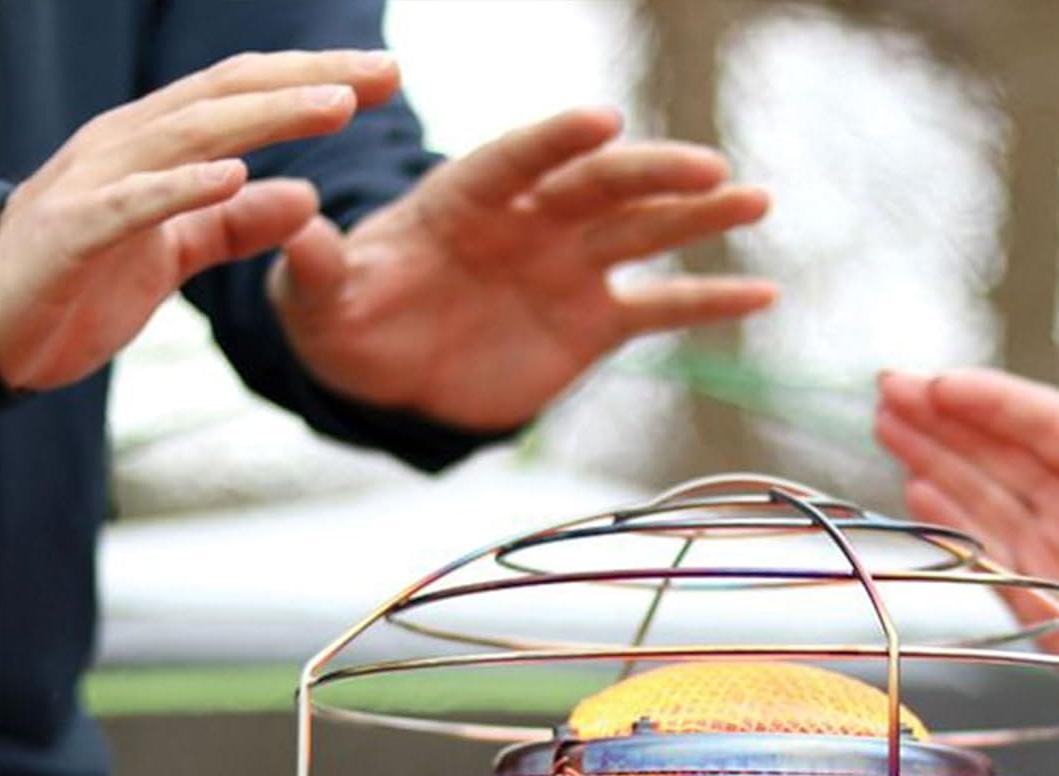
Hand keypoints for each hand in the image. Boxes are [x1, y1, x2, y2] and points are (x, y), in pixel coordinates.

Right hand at [0, 50, 399, 392]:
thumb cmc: (79, 285)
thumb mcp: (176, 254)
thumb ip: (235, 225)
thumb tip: (306, 195)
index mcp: (154, 148)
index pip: (243, 98)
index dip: (313, 83)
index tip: (385, 78)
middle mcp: (125, 147)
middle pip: (227, 97)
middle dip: (308, 81)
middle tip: (384, 73)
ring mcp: (95, 185)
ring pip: (189, 135)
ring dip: (265, 118)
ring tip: (333, 108)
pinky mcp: (73, 235)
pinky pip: (132, 206)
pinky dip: (182, 189)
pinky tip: (234, 177)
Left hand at [267, 108, 776, 430]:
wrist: (389, 372)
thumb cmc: (346, 319)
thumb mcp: (317, 297)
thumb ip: (318, 263)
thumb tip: (295, 225)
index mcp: (465, 200)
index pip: (517, 159)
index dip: (556, 141)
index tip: (601, 120)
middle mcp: (530, 221)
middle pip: (599, 188)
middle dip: (652, 176)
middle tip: (711, 170)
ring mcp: (569, 267)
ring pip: (643, 233)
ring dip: (699, 218)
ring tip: (757, 199)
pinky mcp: (594, 322)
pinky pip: (661, 308)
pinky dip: (710, 302)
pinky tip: (763, 294)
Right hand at [874, 372, 1058, 744]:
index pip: (1045, 426)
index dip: (991, 404)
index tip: (940, 385)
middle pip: (997, 449)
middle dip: (941, 417)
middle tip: (887, 386)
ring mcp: (1052, 547)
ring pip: (979, 491)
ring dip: (931, 457)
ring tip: (886, 423)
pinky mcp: (1035, 595)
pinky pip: (983, 550)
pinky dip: (948, 521)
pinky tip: (915, 492)